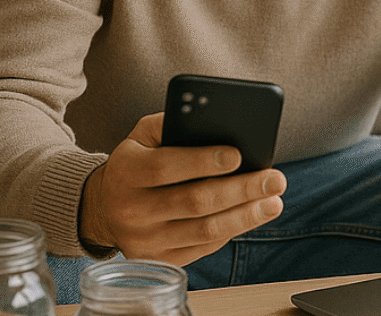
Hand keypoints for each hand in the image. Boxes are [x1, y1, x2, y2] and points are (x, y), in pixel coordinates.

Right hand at [79, 112, 286, 266]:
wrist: (105, 207)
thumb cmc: (137, 162)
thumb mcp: (141, 136)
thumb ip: (171, 123)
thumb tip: (214, 121)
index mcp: (125, 171)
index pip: (165, 167)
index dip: (203, 161)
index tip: (238, 155)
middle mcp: (131, 209)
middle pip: (194, 201)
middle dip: (240, 190)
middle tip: (275, 179)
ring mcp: (145, 240)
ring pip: (204, 230)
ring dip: (245, 216)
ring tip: (273, 202)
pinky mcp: (159, 260)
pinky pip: (203, 248)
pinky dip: (231, 231)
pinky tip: (251, 216)